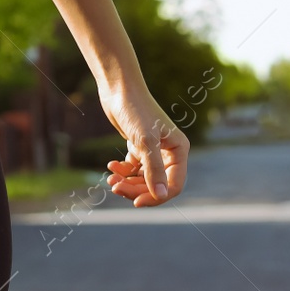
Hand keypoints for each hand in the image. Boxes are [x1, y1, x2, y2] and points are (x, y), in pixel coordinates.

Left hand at [98, 82, 188, 206]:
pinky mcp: (138, 146)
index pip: (173, 185)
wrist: (118, 88)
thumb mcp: (145, 141)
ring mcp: (154, 150)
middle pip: (156, 184)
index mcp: (179, 150)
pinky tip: (111, 166)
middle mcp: (169, 152)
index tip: (135, 202)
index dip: (156, 197)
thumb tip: (162, 196)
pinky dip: (122, 171)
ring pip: (143, 178)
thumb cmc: (135, 109)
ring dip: (127, 182)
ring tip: (111, 180)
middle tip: (115, 187)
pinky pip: (133, 168)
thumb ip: (154, 170)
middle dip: (136, 189)